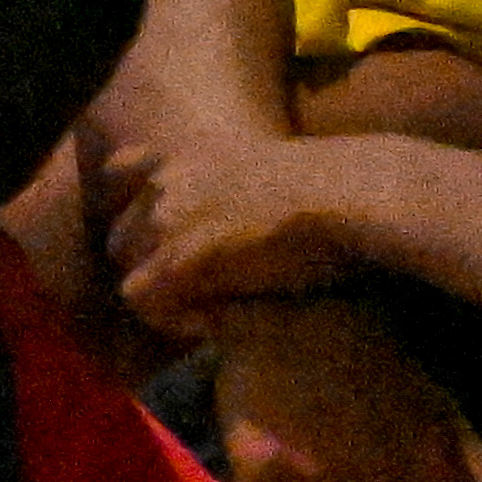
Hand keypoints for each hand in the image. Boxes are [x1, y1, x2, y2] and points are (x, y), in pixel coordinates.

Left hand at [99, 119, 397, 318]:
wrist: (358, 195)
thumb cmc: (348, 192)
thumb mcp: (288, 173)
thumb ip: (253, 193)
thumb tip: (257, 224)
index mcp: (192, 154)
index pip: (125, 168)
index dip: (138, 208)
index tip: (167, 236)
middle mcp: (168, 183)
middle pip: (123, 235)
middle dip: (153, 266)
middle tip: (204, 295)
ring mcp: (168, 220)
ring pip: (131, 269)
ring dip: (166, 296)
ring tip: (215, 314)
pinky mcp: (180, 262)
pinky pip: (145, 300)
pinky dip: (174, 318)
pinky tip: (215, 327)